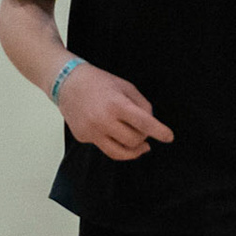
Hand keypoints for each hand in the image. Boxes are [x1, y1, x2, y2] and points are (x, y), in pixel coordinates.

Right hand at [55, 61, 174, 159]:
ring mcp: (91, 131)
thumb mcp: (126, 87)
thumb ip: (142, 106)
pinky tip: (110, 130)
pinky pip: (104, 146)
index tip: (169, 137)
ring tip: (141, 147)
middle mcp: (103, 120)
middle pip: (134, 141)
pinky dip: (113, 141)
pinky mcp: (82, 137)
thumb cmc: (99, 82)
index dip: (160, 132)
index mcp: (116, 104)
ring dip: (133, 151)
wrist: (67, 83)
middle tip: (144, 131)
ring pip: (119, 153)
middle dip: (144, 138)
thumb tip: (150, 127)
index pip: (144, 123)